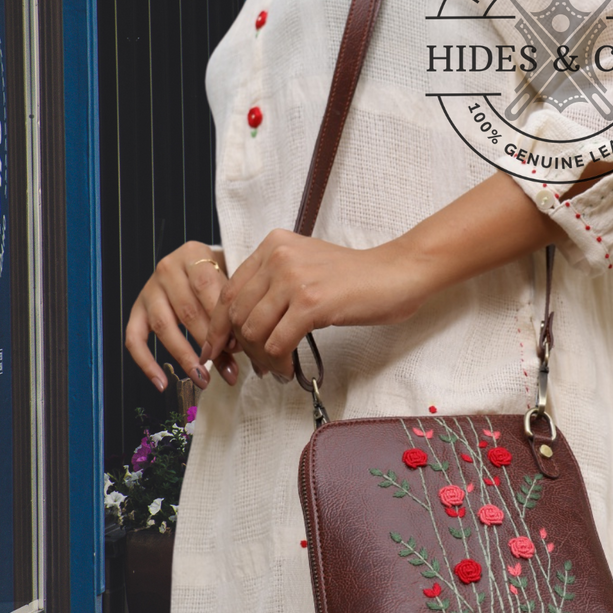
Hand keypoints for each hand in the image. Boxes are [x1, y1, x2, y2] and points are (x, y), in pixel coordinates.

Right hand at [125, 242, 237, 391]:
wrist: (196, 264)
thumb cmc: (219, 276)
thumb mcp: (229, 281)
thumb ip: (235, 311)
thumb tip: (242, 356)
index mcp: (194, 254)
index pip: (206, 287)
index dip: (221, 319)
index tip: (236, 346)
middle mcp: (167, 268)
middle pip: (187, 310)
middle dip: (209, 343)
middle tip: (227, 368)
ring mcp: (149, 289)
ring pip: (164, 327)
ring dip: (185, 357)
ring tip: (203, 379)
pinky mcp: (136, 309)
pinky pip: (135, 339)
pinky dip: (146, 364)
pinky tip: (162, 383)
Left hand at [206, 229, 433, 376]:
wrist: (395, 274)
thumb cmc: (354, 276)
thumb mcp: (305, 265)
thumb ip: (272, 283)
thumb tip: (240, 325)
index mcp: (273, 244)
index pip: (229, 290)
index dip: (219, 325)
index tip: (217, 348)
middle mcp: (278, 256)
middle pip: (236, 313)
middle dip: (240, 346)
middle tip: (255, 365)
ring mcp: (294, 278)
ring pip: (253, 331)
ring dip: (261, 358)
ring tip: (276, 368)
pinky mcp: (311, 303)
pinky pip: (277, 343)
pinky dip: (279, 362)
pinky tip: (288, 368)